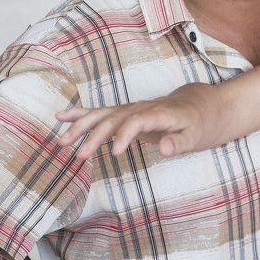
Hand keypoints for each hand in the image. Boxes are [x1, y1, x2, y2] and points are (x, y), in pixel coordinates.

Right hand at [56, 84, 212, 159]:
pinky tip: (61, 117)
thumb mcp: (196, 136)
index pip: (137, 121)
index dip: (124, 134)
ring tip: (61, 141)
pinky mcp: (124, 113)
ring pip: (102, 114)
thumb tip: (165, 149)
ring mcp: (130, 109)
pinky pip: (100, 113)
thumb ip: (180, 143)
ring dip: (81, 127)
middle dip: (95, 135)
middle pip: (114, 118)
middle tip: (79, 155)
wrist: (198, 105)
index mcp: (160, 113)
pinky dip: (81, 114)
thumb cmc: (198, 124)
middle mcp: (141, 108)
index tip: (114, 153)